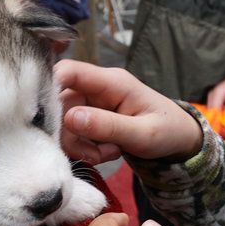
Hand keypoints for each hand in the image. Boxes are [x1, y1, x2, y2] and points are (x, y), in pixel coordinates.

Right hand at [57, 60, 203, 164]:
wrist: (179, 141)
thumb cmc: (168, 131)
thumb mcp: (143, 133)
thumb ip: (108, 126)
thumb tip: (72, 118)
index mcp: (112, 82)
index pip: (68, 71)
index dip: (48, 89)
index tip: (45, 120)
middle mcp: (97, 88)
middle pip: (60, 103)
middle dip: (71, 133)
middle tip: (95, 154)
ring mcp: (92, 104)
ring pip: (65, 123)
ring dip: (81, 145)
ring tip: (108, 153)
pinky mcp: (91, 119)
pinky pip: (74, 134)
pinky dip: (86, 149)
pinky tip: (108, 152)